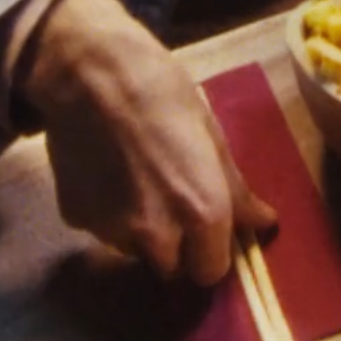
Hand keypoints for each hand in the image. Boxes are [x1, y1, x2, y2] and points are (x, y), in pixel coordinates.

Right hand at [22, 0, 276, 283]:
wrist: (89, 69)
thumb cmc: (162, 90)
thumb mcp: (210, 132)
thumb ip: (236, 189)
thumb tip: (264, 222)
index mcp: (202, 213)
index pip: (211, 270)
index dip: (210, 249)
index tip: (206, 226)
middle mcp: (157, 235)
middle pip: (172, 268)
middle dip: (175, 246)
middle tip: (169, 199)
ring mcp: (111, 231)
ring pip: (133, 249)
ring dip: (139, 229)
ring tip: (134, 175)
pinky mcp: (76, 219)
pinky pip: (100, 227)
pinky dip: (106, 210)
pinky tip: (105, 167)